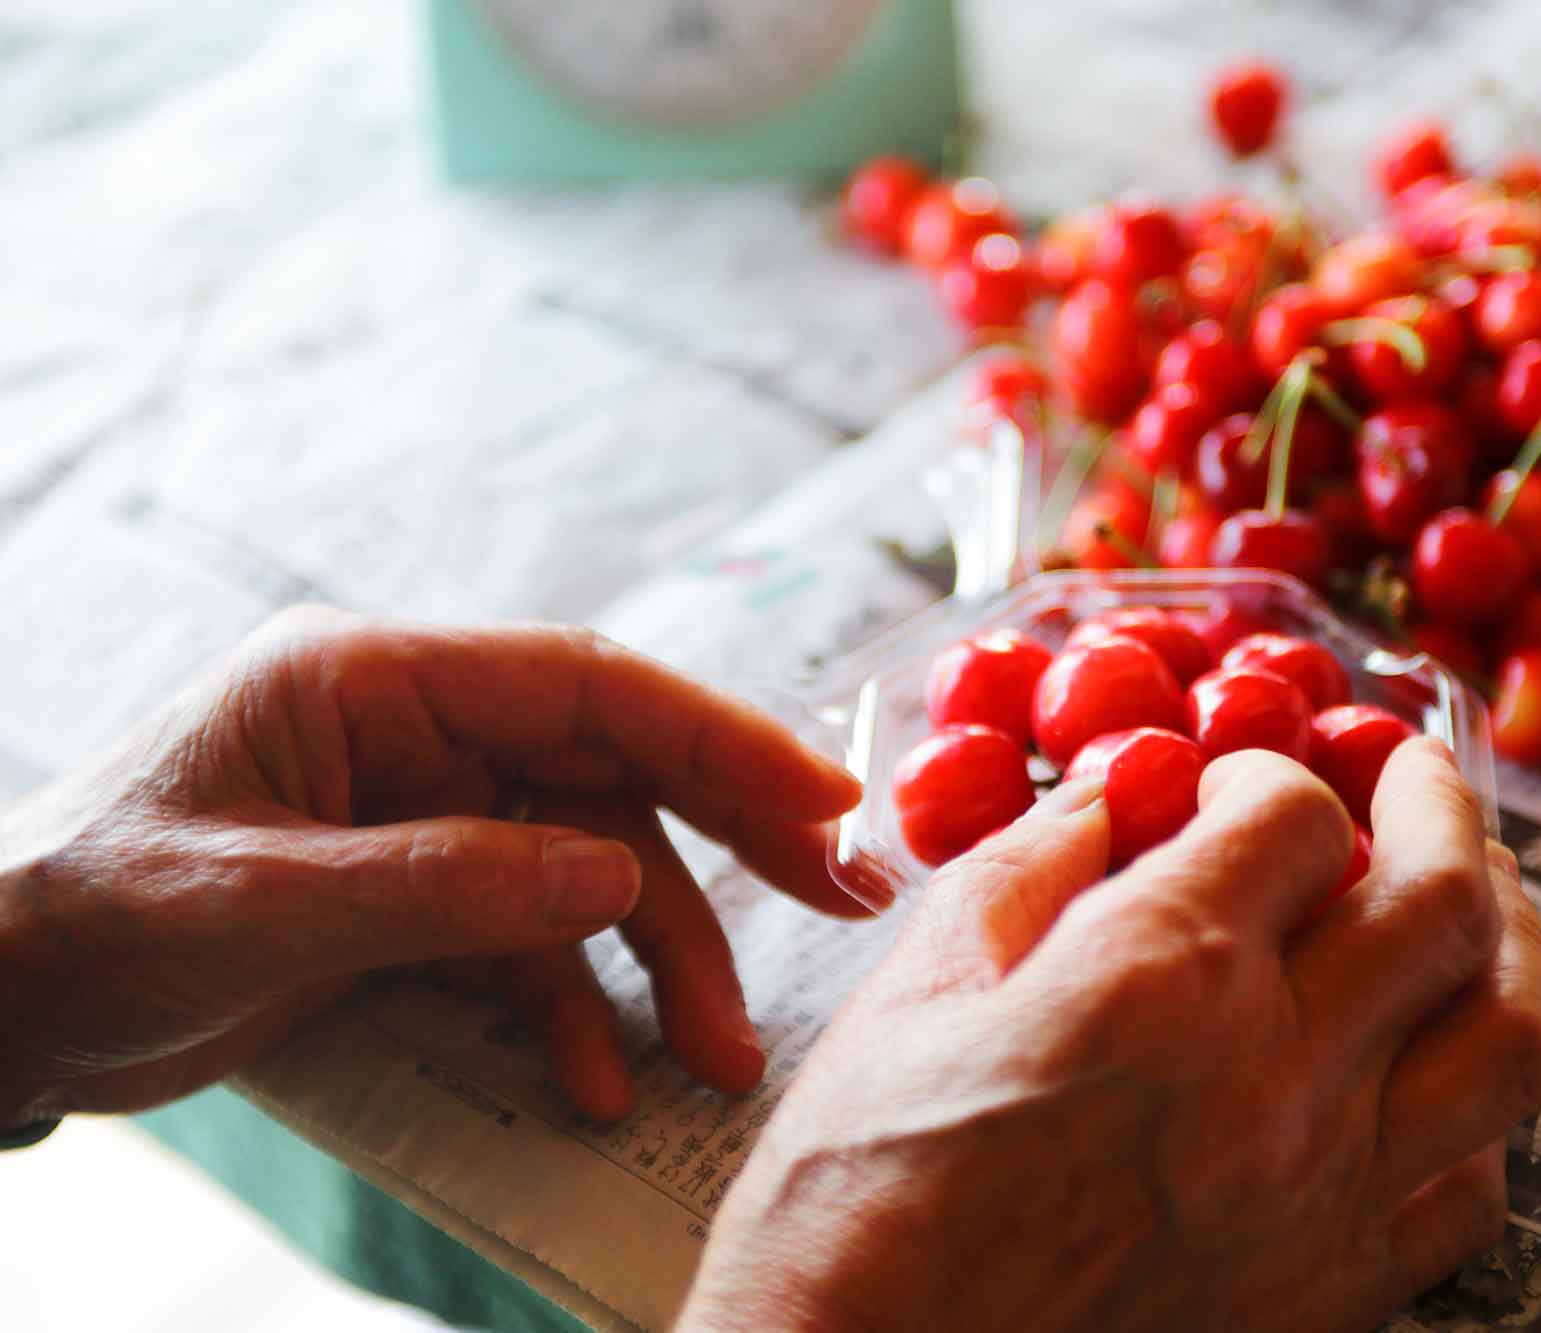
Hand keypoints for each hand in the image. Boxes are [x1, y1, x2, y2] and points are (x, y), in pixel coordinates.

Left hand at [0, 607, 862, 1125]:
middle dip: (730, 841)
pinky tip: (589, 1083)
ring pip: (589, 872)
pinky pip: (530, 943)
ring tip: (708, 1059)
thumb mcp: (253, 904)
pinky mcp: (417, 896)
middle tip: (843, 898)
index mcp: (373, 681)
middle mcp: (417, 733)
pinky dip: (569, 1011)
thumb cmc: (84, 919)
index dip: (716, 733)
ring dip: (654, 965)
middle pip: (614, 768)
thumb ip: (435, 887)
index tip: (825, 798)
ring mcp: (424, 816)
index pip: (583, 685)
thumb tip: (611, 884)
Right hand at [679, 740, 1540, 1331]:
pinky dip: (1474, 1110)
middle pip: (1443, 900)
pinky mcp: (1332, 1298)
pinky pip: (1471, 1190)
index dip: (1270, 774)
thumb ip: (1029, 869)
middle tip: (1413, 773)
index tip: (1236, 784)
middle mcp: (1273, 1076)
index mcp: (1160, 975)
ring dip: (1510, 944)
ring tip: (1477, 900)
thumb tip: (1111, 803)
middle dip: (1441, 806)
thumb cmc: (859, 1193)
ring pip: (1507, 1042)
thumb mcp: (913, 988)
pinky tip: (1432, 1074)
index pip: (1295, 816)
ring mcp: (1321, 1196)